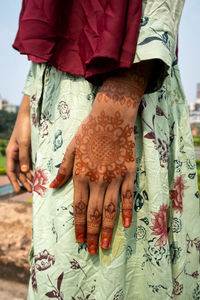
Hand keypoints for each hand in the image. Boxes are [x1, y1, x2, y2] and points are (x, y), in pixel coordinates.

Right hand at [6, 94, 32, 192]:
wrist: (30, 114)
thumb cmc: (25, 127)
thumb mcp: (24, 143)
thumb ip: (24, 157)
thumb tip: (23, 172)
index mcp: (11, 153)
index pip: (11, 171)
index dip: (14, 181)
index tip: (18, 191)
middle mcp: (16, 153)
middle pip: (18, 171)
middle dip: (24, 181)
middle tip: (31, 191)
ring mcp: (23, 151)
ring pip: (24, 168)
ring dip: (29, 176)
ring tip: (35, 185)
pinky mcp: (30, 149)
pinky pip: (30, 162)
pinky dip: (33, 169)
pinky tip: (38, 174)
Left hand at [50, 61, 152, 253]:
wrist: (111, 118)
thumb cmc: (89, 131)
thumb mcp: (71, 148)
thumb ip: (63, 168)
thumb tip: (54, 185)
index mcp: (81, 174)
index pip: (79, 207)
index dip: (79, 225)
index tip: (80, 240)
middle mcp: (96, 180)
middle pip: (94, 213)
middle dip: (93, 233)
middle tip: (93, 250)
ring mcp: (113, 177)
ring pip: (110, 209)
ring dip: (108, 229)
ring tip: (107, 245)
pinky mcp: (127, 173)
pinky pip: (127, 196)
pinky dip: (126, 211)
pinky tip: (125, 225)